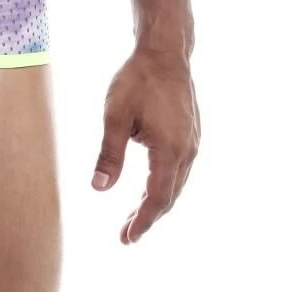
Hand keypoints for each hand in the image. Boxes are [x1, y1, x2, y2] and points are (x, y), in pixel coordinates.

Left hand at [92, 47, 199, 243]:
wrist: (165, 53)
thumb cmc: (137, 80)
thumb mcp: (115, 116)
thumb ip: (109, 154)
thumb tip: (98, 188)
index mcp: (170, 151)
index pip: (156, 198)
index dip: (142, 222)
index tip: (126, 239)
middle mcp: (187, 151)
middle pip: (169, 196)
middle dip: (148, 217)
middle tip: (126, 235)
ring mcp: (193, 143)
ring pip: (176, 184)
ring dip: (157, 202)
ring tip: (135, 217)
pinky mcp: (192, 135)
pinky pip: (180, 170)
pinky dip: (165, 185)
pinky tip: (151, 187)